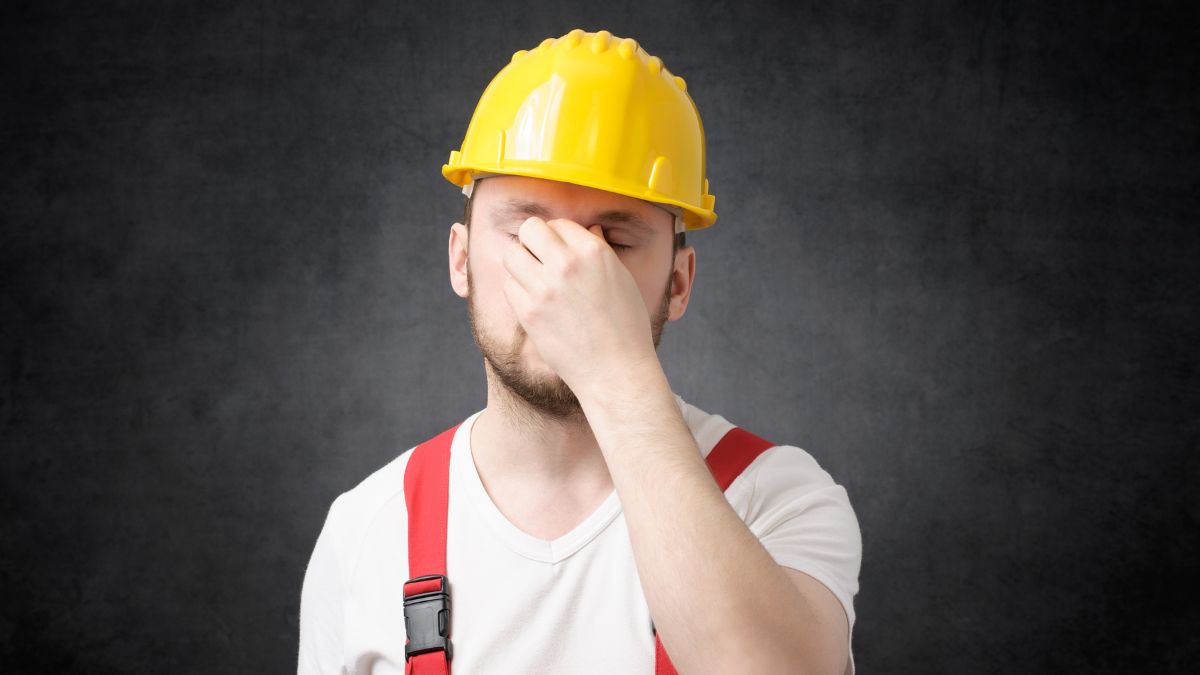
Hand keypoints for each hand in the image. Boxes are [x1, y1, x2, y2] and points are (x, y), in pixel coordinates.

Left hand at [501, 216, 659, 396]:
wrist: (615, 370)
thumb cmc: (626, 327)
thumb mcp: (623, 280)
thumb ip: (602, 250)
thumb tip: (590, 229)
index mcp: (593, 252)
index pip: (559, 223)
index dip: (559, 236)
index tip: (562, 252)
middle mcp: (566, 265)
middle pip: (529, 229)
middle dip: (533, 241)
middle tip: (541, 259)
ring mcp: (544, 289)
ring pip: (512, 254)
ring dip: (521, 263)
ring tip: (534, 279)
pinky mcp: (528, 313)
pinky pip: (508, 286)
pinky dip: (517, 290)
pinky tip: (534, 301)